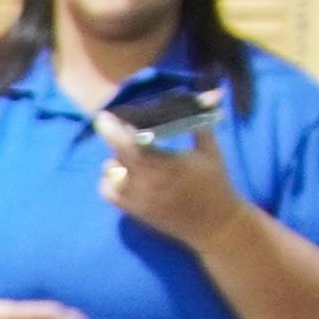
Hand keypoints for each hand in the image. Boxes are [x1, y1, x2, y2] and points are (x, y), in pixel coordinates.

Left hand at [92, 110, 250, 249]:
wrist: (214, 225)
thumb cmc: (215, 183)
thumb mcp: (210, 149)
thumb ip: (201, 120)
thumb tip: (209, 94)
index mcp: (164, 165)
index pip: (128, 144)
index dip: (112, 129)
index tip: (103, 116)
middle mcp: (146, 183)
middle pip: (115, 156)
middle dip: (114, 139)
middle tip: (123, 129)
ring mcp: (137, 200)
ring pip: (109, 173)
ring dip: (115, 159)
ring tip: (130, 153)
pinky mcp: (133, 212)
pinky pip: (108, 193)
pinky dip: (110, 180)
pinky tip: (124, 173)